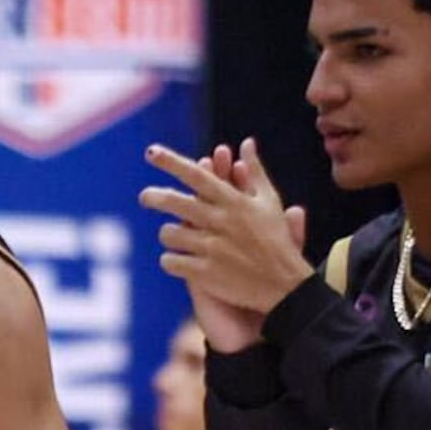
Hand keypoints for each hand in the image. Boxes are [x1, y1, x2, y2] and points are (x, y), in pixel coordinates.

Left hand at [141, 142, 311, 334]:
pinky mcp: (205, 273)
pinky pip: (170, 262)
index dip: (172, 162)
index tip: (151, 152)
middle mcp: (220, 222)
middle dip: (154, 197)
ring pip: (169, 234)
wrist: (285, 287)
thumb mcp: (270, 202)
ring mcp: (211, 248)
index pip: (197, 176)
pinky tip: (178, 261)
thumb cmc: (277, 241)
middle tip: (145, 197)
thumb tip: (246, 143)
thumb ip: (255, 172)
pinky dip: (170, 260)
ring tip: (176, 238)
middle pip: (175, 203)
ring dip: (168, 235)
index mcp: (234, 202)